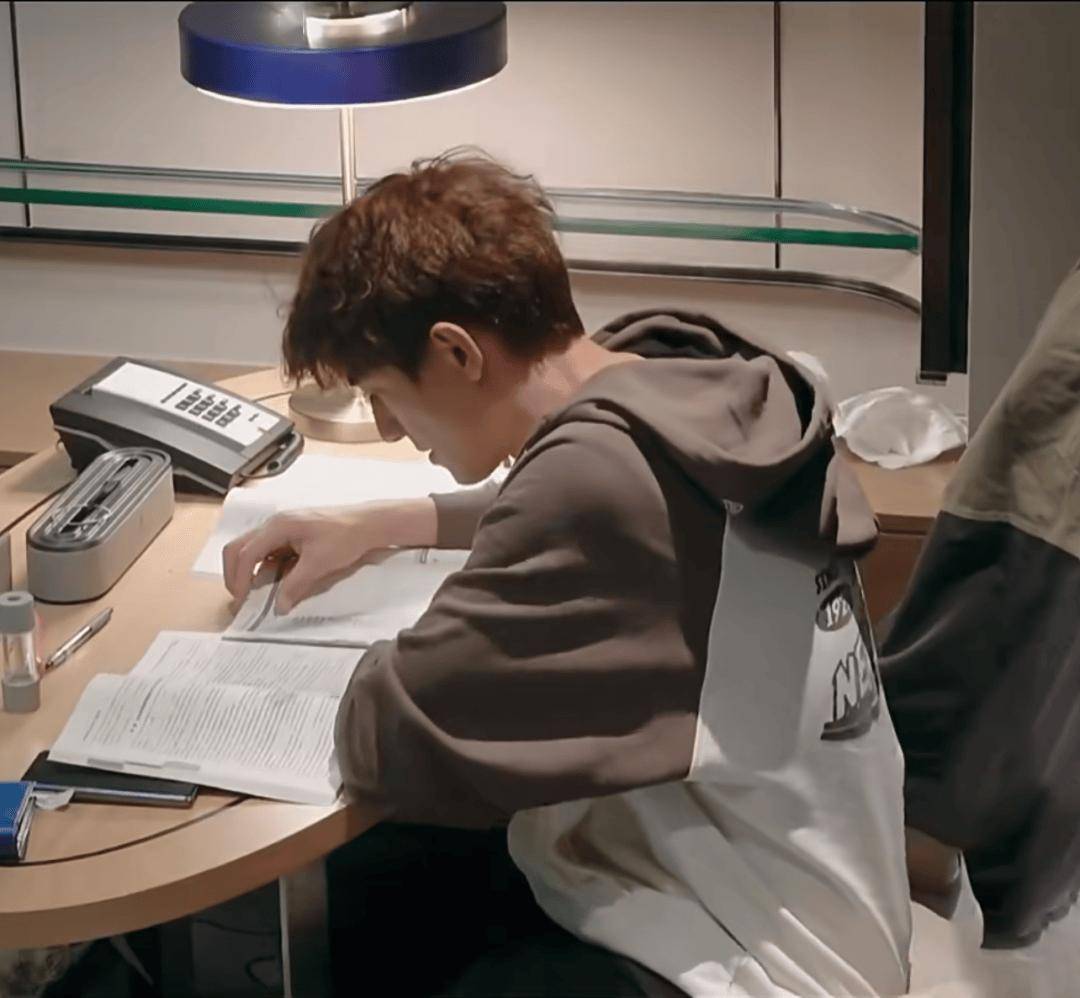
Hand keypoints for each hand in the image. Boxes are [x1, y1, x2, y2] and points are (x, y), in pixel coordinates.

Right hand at [222, 498, 436, 613]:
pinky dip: (268, 567)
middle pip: (240, 548)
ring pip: (254, 550)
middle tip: (241, 596)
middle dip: (236, 573)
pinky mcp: (292, 534)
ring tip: (259, 592)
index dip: (239, 579)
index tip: (242, 599)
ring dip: (252, 571)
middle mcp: (275, 524)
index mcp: (278, 526)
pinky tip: (278, 580)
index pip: (246, 553)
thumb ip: (294, 586)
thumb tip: (279, 606)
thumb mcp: (319, 565)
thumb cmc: (346, 536)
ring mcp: (283, 527)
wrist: (368, 523)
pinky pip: (270, 551)